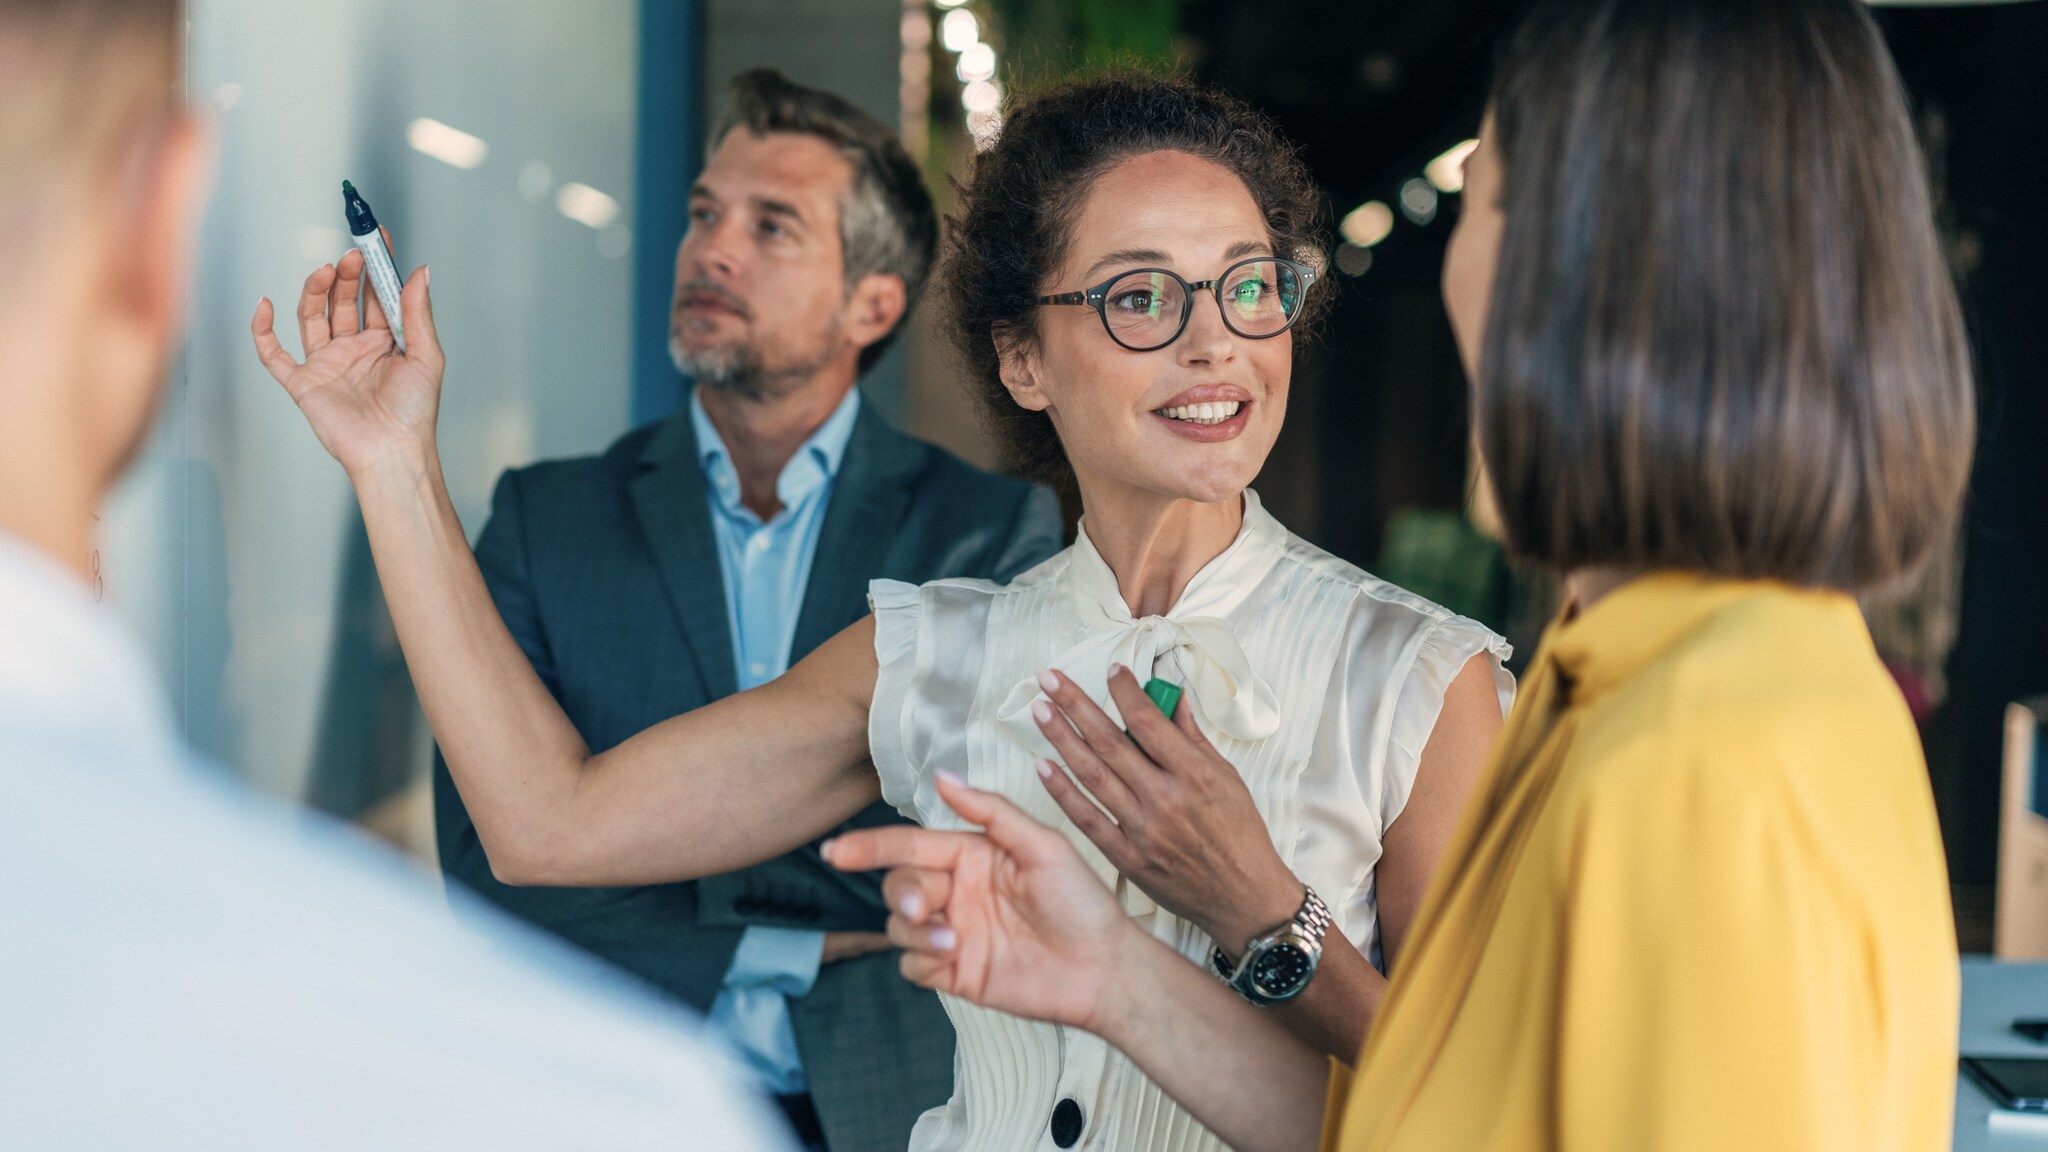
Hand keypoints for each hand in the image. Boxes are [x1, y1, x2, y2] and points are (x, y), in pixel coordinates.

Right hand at [251, 237, 444, 481]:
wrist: (392, 453)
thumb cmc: (415, 412)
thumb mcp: (427, 355)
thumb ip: (418, 312)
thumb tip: (420, 269)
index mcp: (386, 341)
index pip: (377, 295)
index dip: (376, 266)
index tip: (377, 236)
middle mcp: (354, 348)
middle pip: (342, 300)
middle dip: (347, 275)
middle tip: (352, 254)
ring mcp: (327, 364)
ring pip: (312, 317)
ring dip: (316, 291)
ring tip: (328, 269)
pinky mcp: (303, 383)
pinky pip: (274, 354)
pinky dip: (263, 330)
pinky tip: (265, 304)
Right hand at [822, 772, 1140, 1034]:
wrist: (1103, 969)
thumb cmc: (1082, 903)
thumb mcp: (1043, 846)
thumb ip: (991, 812)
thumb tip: (943, 777)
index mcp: (971, 855)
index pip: (910, 844)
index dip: (869, 846)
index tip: (835, 850)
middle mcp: (957, 891)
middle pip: (897, 883)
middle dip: (901, 892)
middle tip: (922, 906)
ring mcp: (953, 931)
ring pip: (898, 924)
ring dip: (913, 929)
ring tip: (950, 939)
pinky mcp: (955, 971)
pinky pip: (912, 964)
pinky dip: (921, 959)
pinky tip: (951, 958)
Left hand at [1032, 665, 1303, 953]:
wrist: (1243, 897)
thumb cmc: (1240, 834)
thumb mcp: (1227, 778)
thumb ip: (1192, 737)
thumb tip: (1172, 696)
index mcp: (1195, 775)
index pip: (1149, 722)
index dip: (1125, 692)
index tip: (1110, 670)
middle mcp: (1165, 800)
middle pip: (1110, 743)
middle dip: (1075, 705)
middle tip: (1048, 678)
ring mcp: (1142, 830)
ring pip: (1092, 775)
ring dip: (1061, 739)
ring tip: (1039, 710)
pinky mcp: (1127, 858)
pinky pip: (1087, 818)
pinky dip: (1062, 791)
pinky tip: (1042, 766)